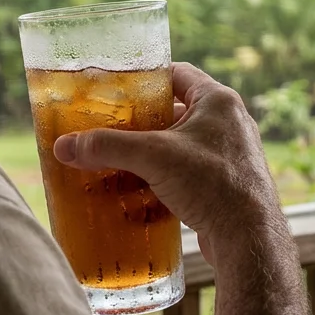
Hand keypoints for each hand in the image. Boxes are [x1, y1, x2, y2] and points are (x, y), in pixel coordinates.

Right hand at [52, 62, 285, 263]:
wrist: (249, 240)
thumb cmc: (213, 185)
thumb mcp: (153, 157)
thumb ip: (107, 147)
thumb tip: (64, 146)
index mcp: (218, 101)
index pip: (178, 73)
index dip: (147, 78)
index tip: (119, 89)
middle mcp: (230, 123)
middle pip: (177, 111)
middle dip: (143, 122)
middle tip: (112, 127)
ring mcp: (231, 155)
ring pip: (182, 145)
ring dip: (154, 152)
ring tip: (121, 159)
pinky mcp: (228, 184)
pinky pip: (190, 172)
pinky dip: (166, 177)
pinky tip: (142, 190)